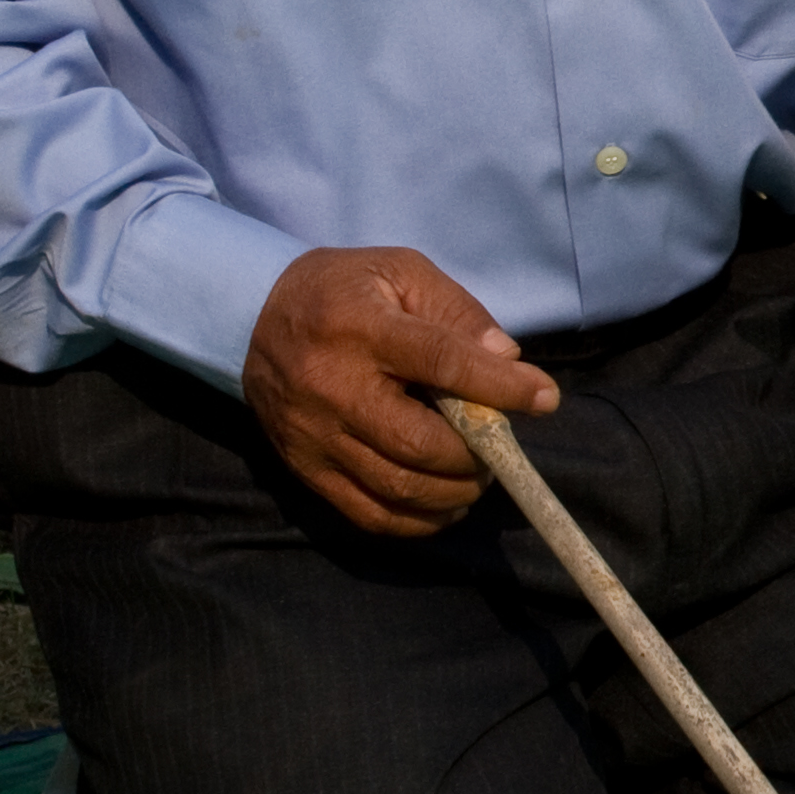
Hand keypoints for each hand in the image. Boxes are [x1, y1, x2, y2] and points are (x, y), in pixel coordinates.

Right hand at [244, 248, 560, 539]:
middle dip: (475, 454)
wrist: (250, 317)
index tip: (544, 398)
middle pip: (418, 442)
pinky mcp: (303, 469)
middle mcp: (330, 386)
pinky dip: (417, 521)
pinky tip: (445, 504)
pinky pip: (367, 514)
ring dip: (453, 492)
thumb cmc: (344, 290)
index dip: (500, 386)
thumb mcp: (402, 272)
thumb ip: (457, 313)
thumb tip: (509, 359)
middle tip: (500, 447)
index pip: (441, 362)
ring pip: (396, 487)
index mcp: (358, 327)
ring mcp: (312, 435)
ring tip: (476, 475)